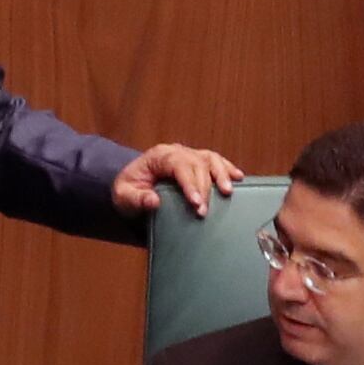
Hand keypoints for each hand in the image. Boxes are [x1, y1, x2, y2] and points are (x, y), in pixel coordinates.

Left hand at [113, 142, 241, 216]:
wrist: (132, 185)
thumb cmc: (129, 190)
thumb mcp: (124, 197)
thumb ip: (136, 199)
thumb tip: (153, 201)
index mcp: (159, 156)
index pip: (178, 165)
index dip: (189, 184)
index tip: (196, 203)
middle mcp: (176, 152)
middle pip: (197, 164)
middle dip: (204, 188)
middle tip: (204, 212)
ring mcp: (189, 155)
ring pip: (210, 159)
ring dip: (221, 175)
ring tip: (228, 192)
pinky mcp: (198, 162)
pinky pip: (216, 161)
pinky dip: (228, 168)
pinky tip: (239, 178)